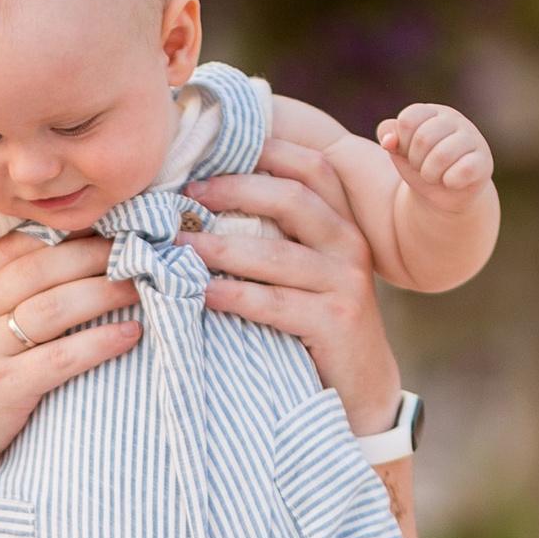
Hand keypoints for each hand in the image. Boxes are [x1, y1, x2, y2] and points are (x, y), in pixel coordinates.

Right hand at [0, 224, 142, 478]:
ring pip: (56, 307)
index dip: (63, 234)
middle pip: (43, 268)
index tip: (102, 227)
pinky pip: (63, 357)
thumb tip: (48, 265)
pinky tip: (130, 333)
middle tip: (134, 248)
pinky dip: (101, 342)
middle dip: (94, 254)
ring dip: (106, 292)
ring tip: (141, 285)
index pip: (16, 246)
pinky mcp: (3, 388)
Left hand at [189, 138, 406, 430]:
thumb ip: (280, 235)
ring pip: (276, 253)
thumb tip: (210, 199)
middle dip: (234, 191)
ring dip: (219, 247)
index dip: (270, 150)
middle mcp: (350, 245)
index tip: (217, 150)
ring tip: (177, 245)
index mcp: (343, 224)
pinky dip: (233, 295)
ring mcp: (346, 284)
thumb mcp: (308, 271)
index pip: (313, 168)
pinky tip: (201, 292)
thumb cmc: (318, 323)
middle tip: (185, 196)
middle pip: (292, 198)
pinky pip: (274, 303)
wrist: (361, 387)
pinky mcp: (336, 323)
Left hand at [377, 100, 495, 207]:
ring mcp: (472, 139)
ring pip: (442, 155)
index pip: (408, 120)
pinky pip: (462, 170)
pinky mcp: (484, 161)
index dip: (402, 142)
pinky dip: (449, 181)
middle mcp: (455, 120)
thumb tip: (388, 142)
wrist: (446, 192)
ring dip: (429, 174)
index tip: (407, 152)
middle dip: (415, 161)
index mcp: (432, 112)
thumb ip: (388, 135)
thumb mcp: (399, 149)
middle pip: (422, 139)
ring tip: (434, 176)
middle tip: (422, 167)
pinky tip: (451, 181)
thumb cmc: (421, 164)